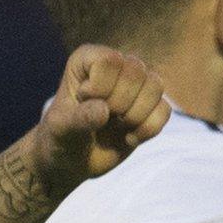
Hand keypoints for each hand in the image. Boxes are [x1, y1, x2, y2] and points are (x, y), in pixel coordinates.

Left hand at [29, 45, 170, 196]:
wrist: (70, 162)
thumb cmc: (58, 138)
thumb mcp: (60, 130)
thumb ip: (78, 119)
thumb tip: (104, 111)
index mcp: (87, 59)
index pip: (109, 61)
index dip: (100, 87)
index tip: (82, 100)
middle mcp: (116, 66)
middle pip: (136, 71)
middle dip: (119, 103)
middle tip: (100, 118)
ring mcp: (136, 86)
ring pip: (156, 86)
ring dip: (135, 115)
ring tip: (116, 126)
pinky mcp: (150, 107)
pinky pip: (164, 110)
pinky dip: (148, 129)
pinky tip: (128, 138)